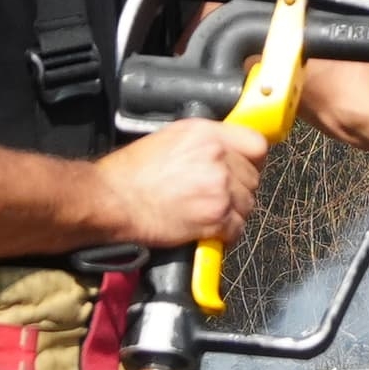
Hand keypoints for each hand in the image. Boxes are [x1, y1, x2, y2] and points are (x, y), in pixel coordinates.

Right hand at [93, 119, 269, 247]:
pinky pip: (238, 229)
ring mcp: (219, 189)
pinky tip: (208, 230)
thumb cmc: (131, 172)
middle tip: (217, 195)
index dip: (251, 159)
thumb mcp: (171, 138)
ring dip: (233, 212)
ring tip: (209, 213)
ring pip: (248, 204)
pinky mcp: (215, 218)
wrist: (111, 200)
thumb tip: (226, 151)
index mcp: (207, 135)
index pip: (257, 144)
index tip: (243, 168)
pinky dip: (226, 234)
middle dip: (239, 189)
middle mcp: (218, 158)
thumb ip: (205, 141)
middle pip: (253, 177)